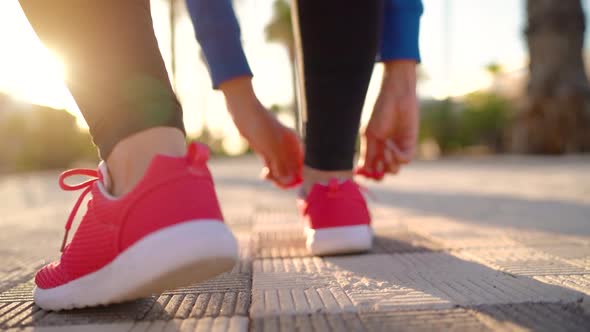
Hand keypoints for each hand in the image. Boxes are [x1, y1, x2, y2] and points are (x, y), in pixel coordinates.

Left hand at [220, 77, 302, 187]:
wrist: (243, 111)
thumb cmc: (260, 126)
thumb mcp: (271, 147)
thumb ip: (281, 164)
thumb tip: (289, 180)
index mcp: (294, 142)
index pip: (300, 163)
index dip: (296, 176)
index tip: (287, 185)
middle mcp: (287, 146)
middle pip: (290, 168)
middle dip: (284, 177)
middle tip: (275, 181)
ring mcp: (275, 148)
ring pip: (280, 168)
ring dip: (275, 175)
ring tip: (267, 175)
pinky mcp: (264, 150)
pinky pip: (270, 165)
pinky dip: (269, 171)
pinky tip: (264, 174)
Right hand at [356, 60, 418, 179]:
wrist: (395, 94)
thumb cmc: (378, 109)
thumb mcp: (369, 133)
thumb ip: (368, 153)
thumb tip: (362, 171)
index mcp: (374, 146)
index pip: (371, 168)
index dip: (367, 174)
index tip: (361, 174)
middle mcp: (386, 149)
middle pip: (383, 173)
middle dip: (378, 173)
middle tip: (376, 166)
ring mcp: (398, 147)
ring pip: (394, 169)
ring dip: (388, 164)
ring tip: (384, 150)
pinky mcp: (410, 143)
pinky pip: (405, 159)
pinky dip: (396, 157)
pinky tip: (390, 146)